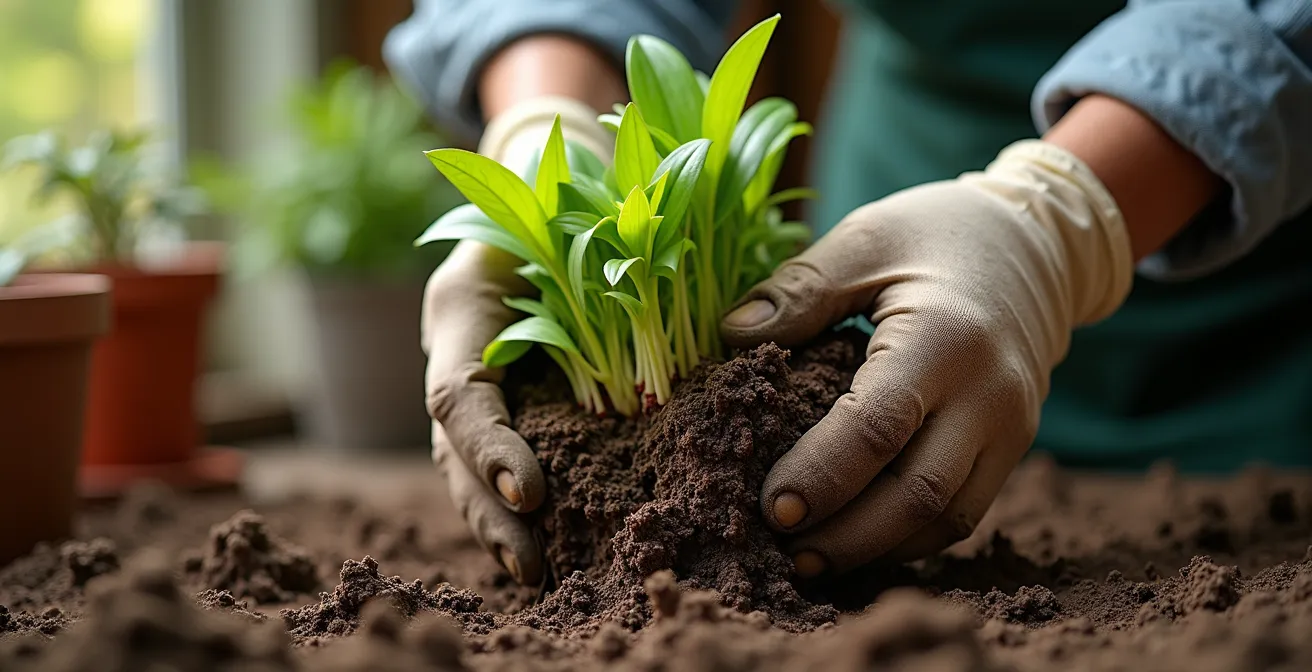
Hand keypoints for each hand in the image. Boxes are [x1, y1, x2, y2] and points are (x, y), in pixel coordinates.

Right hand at [423, 96, 612, 584]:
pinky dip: (520, 508)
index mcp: (463, 310)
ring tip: (537, 575)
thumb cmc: (569, 194)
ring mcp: (476, 380)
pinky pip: (502, 460)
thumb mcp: (581, 210)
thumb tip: (712, 317)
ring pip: (469, 467)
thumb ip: (615, 257)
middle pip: (454, 450)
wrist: (547, 186)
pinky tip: (549, 550)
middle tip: (533, 564)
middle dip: (489, 511)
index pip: (459, 395)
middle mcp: (460, 353)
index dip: (489, 449)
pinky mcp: (508, 399)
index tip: (532, 493)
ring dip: (498, 524)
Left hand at [721, 140, 1134, 576]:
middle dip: (844, 535)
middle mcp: (989, 395)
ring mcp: (1011, 428)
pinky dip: (909, 539)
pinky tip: (857, 543)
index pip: (877, 429)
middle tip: (779, 547)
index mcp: (944, 337)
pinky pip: (964, 515)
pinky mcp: (1014, 448)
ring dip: (875, 550)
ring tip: (809, 560)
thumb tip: (730, 335)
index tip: (768, 506)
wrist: (1039, 246)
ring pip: (945, 520)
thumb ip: (800, 289)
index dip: (820, 476)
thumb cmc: (938, 234)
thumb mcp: (866, 238)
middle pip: (916, 495)